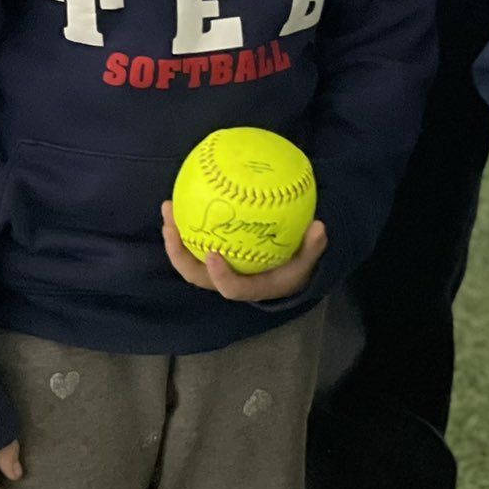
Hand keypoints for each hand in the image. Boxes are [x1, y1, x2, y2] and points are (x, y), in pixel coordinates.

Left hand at [162, 200, 327, 301]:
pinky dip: (186, 225)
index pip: (231, 288)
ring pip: (189, 259)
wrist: (286, 276)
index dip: (220, 275)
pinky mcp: (213, 257)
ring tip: (169, 207)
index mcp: (251, 286)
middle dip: (179, 253)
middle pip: (197, 276)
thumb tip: (320, 226)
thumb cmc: (295, 268)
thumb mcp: (309, 260)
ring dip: (175, 236)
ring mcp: (217, 270)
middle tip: (171, 226)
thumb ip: (313, 246)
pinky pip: (195, 243)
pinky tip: (183, 200)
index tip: (213, 254)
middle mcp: (228, 281)